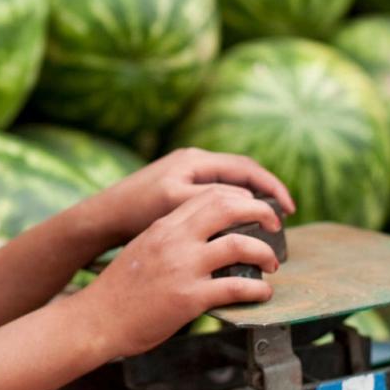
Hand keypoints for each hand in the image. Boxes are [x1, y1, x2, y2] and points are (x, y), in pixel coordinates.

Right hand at [75, 188, 283, 358]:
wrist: (95, 319)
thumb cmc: (118, 291)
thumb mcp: (142, 250)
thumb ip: (169, 240)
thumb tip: (199, 241)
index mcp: (164, 227)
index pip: (209, 196)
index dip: (239, 199)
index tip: (254, 210)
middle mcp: (175, 241)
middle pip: (228, 208)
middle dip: (260, 213)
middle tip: (275, 225)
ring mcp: (183, 268)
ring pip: (239, 245)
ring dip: (263, 253)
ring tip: (271, 264)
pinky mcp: (189, 298)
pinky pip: (235, 287)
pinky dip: (257, 290)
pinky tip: (262, 293)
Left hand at [92, 147, 295, 244]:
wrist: (102, 217)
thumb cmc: (135, 210)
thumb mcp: (175, 203)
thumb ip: (211, 200)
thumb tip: (247, 199)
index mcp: (195, 161)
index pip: (246, 168)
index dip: (271, 188)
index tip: (288, 210)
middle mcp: (194, 162)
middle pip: (243, 173)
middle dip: (266, 193)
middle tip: (285, 217)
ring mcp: (187, 175)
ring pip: (231, 186)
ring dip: (251, 201)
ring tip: (268, 224)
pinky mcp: (180, 191)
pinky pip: (217, 196)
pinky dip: (234, 209)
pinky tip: (239, 228)